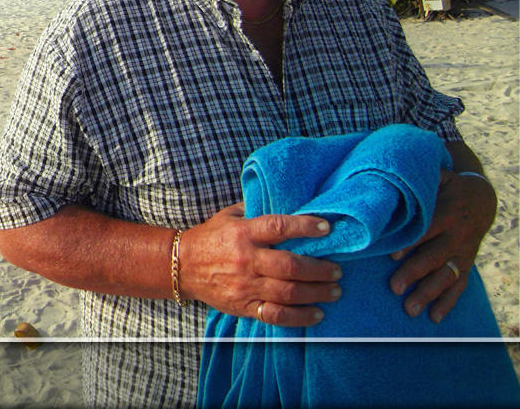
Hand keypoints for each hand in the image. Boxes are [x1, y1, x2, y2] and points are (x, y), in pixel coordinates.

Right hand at [179, 202, 341, 325]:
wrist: (181, 265)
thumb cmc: (211, 237)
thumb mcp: (230, 215)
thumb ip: (257, 209)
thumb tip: (288, 202)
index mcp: (244, 233)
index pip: (279, 227)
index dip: (305, 226)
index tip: (327, 227)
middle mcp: (246, 260)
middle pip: (290, 266)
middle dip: (320, 269)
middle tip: (337, 269)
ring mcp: (245, 286)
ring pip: (288, 293)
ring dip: (317, 293)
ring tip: (334, 290)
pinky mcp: (244, 306)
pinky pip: (276, 316)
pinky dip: (300, 317)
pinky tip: (317, 313)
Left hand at [388, 169, 496, 322]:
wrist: (483, 199)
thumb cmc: (448, 187)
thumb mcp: (439, 177)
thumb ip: (419, 178)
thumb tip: (389, 172)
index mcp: (447, 212)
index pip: (427, 230)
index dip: (411, 243)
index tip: (393, 256)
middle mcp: (457, 235)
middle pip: (434, 257)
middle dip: (415, 273)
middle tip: (394, 288)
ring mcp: (463, 252)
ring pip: (446, 276)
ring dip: (429, 294)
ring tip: (410, 309)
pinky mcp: (467, 263)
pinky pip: (459, 285)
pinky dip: (448, 302)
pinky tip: (434, 317)